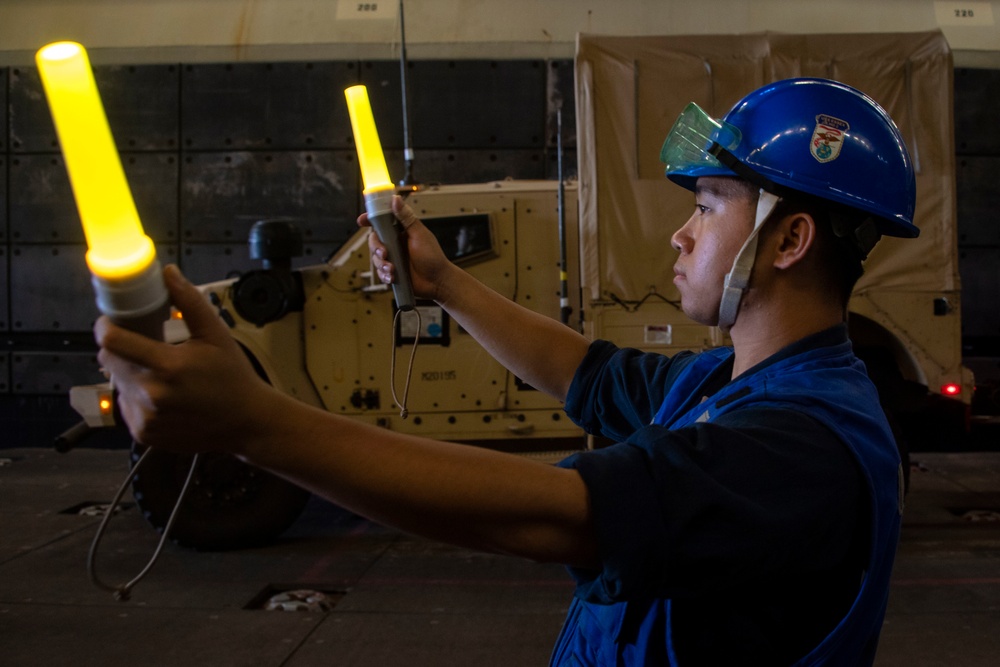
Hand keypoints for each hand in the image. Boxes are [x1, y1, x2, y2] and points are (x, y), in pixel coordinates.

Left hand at [94, 264, 279, 454]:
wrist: (246, 422)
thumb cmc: (233, 378)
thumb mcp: (216, 335)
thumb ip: (188, 302)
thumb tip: (168, 274)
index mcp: (168, 367)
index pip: (112, 341)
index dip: (106, 326)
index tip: (111, 321)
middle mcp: (152, 394)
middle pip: (110, 361)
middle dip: (121, 348)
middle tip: (145, 346)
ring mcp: (146, 417)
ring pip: (117, 383)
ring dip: (130, 373)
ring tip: (160, 374)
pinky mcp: (144, 433)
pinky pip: (125, 406)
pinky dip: (137, 397)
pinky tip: (163, 396)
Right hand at [358, 195, 455, 301]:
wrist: (437, 281)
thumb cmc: (432, 256)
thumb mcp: (419, 234)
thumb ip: (406, 218)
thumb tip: (396, 199)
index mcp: (401, 231)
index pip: (382, 221)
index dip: (370, 219)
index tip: (362, 220)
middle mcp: (395, 243)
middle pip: (374, 240)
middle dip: (375, 247)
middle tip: (384, 253)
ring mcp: (393, 258)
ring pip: (375, 257)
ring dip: (381, 264)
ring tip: (392, 270)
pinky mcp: (392, 271)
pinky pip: (380, 272)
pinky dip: (384, 275)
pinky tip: (392, 277)